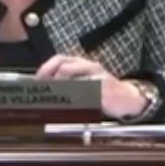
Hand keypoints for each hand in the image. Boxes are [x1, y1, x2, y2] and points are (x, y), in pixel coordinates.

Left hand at [35, 54, 149, 119]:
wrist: (128, 98)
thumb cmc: (104, 90)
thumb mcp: (86, 80)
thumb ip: (68, 81)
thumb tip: (45, 87)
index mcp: (83, 63)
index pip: (59, 59)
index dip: (46, 68)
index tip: (37, 80)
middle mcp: (90, 67)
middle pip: (64, 67)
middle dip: (50, 79)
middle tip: (43, 91)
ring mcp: (97, 78)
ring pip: (73, 82)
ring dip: (60, 92)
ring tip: (54, 101)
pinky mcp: (103, 91)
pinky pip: (84, 95)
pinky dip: (74, 101)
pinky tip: (69, 106)